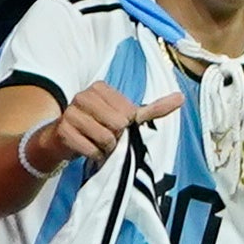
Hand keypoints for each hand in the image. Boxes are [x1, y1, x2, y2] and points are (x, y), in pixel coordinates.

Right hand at [29, 78, 166, 179]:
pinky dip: (94, 155)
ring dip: (105, 148)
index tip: (115, 126)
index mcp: (101, 88)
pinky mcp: (63, 131)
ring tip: (97, 144)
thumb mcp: (126, 115)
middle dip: (116, 138)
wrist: (62, 140)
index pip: (129, 113)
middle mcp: (84, 96)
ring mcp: (71, 112)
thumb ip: (153, 108)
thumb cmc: (98, 126)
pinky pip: (90, 149)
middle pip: (118, 125)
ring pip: (105, 138)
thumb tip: (181, 97)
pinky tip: (88, 150)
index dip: (127, 126)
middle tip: (107, 137)